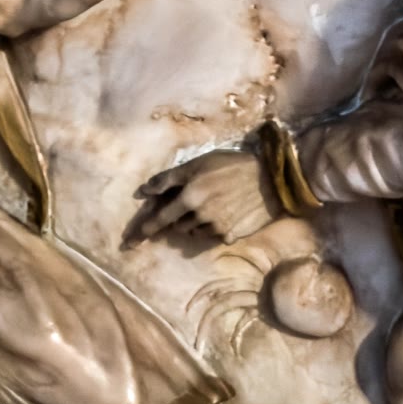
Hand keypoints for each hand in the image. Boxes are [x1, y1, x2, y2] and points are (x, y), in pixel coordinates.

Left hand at [129, 149, 278, 246]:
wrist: (271, 180)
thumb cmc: (232, 165)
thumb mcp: (199, 163)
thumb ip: (170, 178)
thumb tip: (143, 192)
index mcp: (190, 195)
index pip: (160, 217)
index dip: (145, 229)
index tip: (131, 241)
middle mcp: (199, 214)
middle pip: (175, 225)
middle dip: (173, 221)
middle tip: (179, 214)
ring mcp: (214, 227)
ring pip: (192, 232)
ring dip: (191, 223)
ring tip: (209, 205)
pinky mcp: (228, 236)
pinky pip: (210, 236)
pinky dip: (210, 228)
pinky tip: (223, 213)